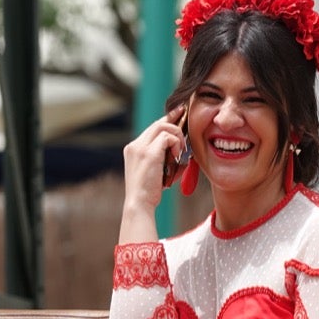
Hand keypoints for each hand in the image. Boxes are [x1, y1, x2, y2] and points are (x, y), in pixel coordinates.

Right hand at [119, 105, 187, 243]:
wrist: (139, 204)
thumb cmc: (149, 193)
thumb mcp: (154, 172)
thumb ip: (163, 160)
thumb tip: (180, 152)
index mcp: (133, 149)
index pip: (151, 129)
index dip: (165, 121)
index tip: (178, 114)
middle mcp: (134, 145)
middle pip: (157, 123)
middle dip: (173, 118)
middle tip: (185, 114)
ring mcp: (140, 148)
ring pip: (163, 126)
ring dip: (177, 135)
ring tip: (181, 150)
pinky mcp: (149, 153)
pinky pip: (167, 137)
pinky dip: (176, 144)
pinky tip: (177, 156)